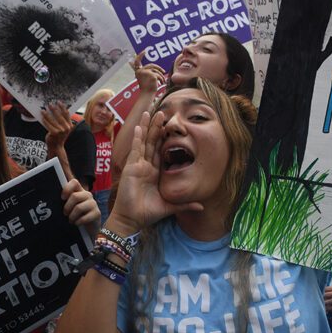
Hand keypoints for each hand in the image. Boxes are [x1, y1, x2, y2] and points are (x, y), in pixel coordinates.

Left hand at [41, 101, 73, 151]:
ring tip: (43, 110)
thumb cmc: (59, 136)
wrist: (56, 146)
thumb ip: (62, 121)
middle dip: (54, 109)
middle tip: (49, 104)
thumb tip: (56, 110)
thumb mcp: (63, 128)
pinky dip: (45, 121)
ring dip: (47, 114)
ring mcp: (61, 131)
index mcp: (70, 125)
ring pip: (53, 120)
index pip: (67, 114)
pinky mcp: (54, 133)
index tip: (59, 102)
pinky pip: (48, 125)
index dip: (62, 107)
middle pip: (59, 116)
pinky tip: (42, 117)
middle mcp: (66, 128)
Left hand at [62, 178, 100, 234]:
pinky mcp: (97, 213)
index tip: (62, 198)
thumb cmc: (75, 216)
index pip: (74, 182)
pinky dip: (78, 222)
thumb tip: (51, 191)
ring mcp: (93, 204)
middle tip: (65, 213)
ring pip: (79, 208)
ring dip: (72, 216)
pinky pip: (85, 217)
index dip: (67, 188)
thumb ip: (64, 198)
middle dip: (67, 207)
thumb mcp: (69, 206)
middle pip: (74, 196)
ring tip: (70, 220)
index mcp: (79, 191)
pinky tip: (77, 223)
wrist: (88, 229)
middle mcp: (87, 195)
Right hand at [106, 111, 202, 234]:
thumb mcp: (170, 206)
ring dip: (147, 127)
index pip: (161, 151)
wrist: (131, 220)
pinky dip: (137, 138)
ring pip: (144, 142)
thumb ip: (185, 204)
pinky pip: (135, 150)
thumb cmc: (147, 213)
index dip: (165, 138)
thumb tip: (201, 206)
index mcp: (154, 172)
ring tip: (150, 112)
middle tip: (162, 112)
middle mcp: (146, 166)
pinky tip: (139, 127)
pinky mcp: (130, 168)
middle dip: (157, 127)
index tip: (170, 126)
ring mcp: (137, 165)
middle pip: (152, 142)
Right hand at [131, 51, 165, 94]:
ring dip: (161, 75)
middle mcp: (140, 71)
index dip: (140, 55)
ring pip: (156, 70)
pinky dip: (161, 78)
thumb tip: (158, 69)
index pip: (137, 61)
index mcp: (138, 71)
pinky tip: (161, 83)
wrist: (147, 94)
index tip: (144, 51)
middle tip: (163, 71)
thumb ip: (148, 72)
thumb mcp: (146, 79)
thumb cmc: (147, 88)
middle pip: (151, 65)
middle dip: (158, 68)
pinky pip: (158, 74)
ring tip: (162, 81)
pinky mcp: (151, 75)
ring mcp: (145, 72)